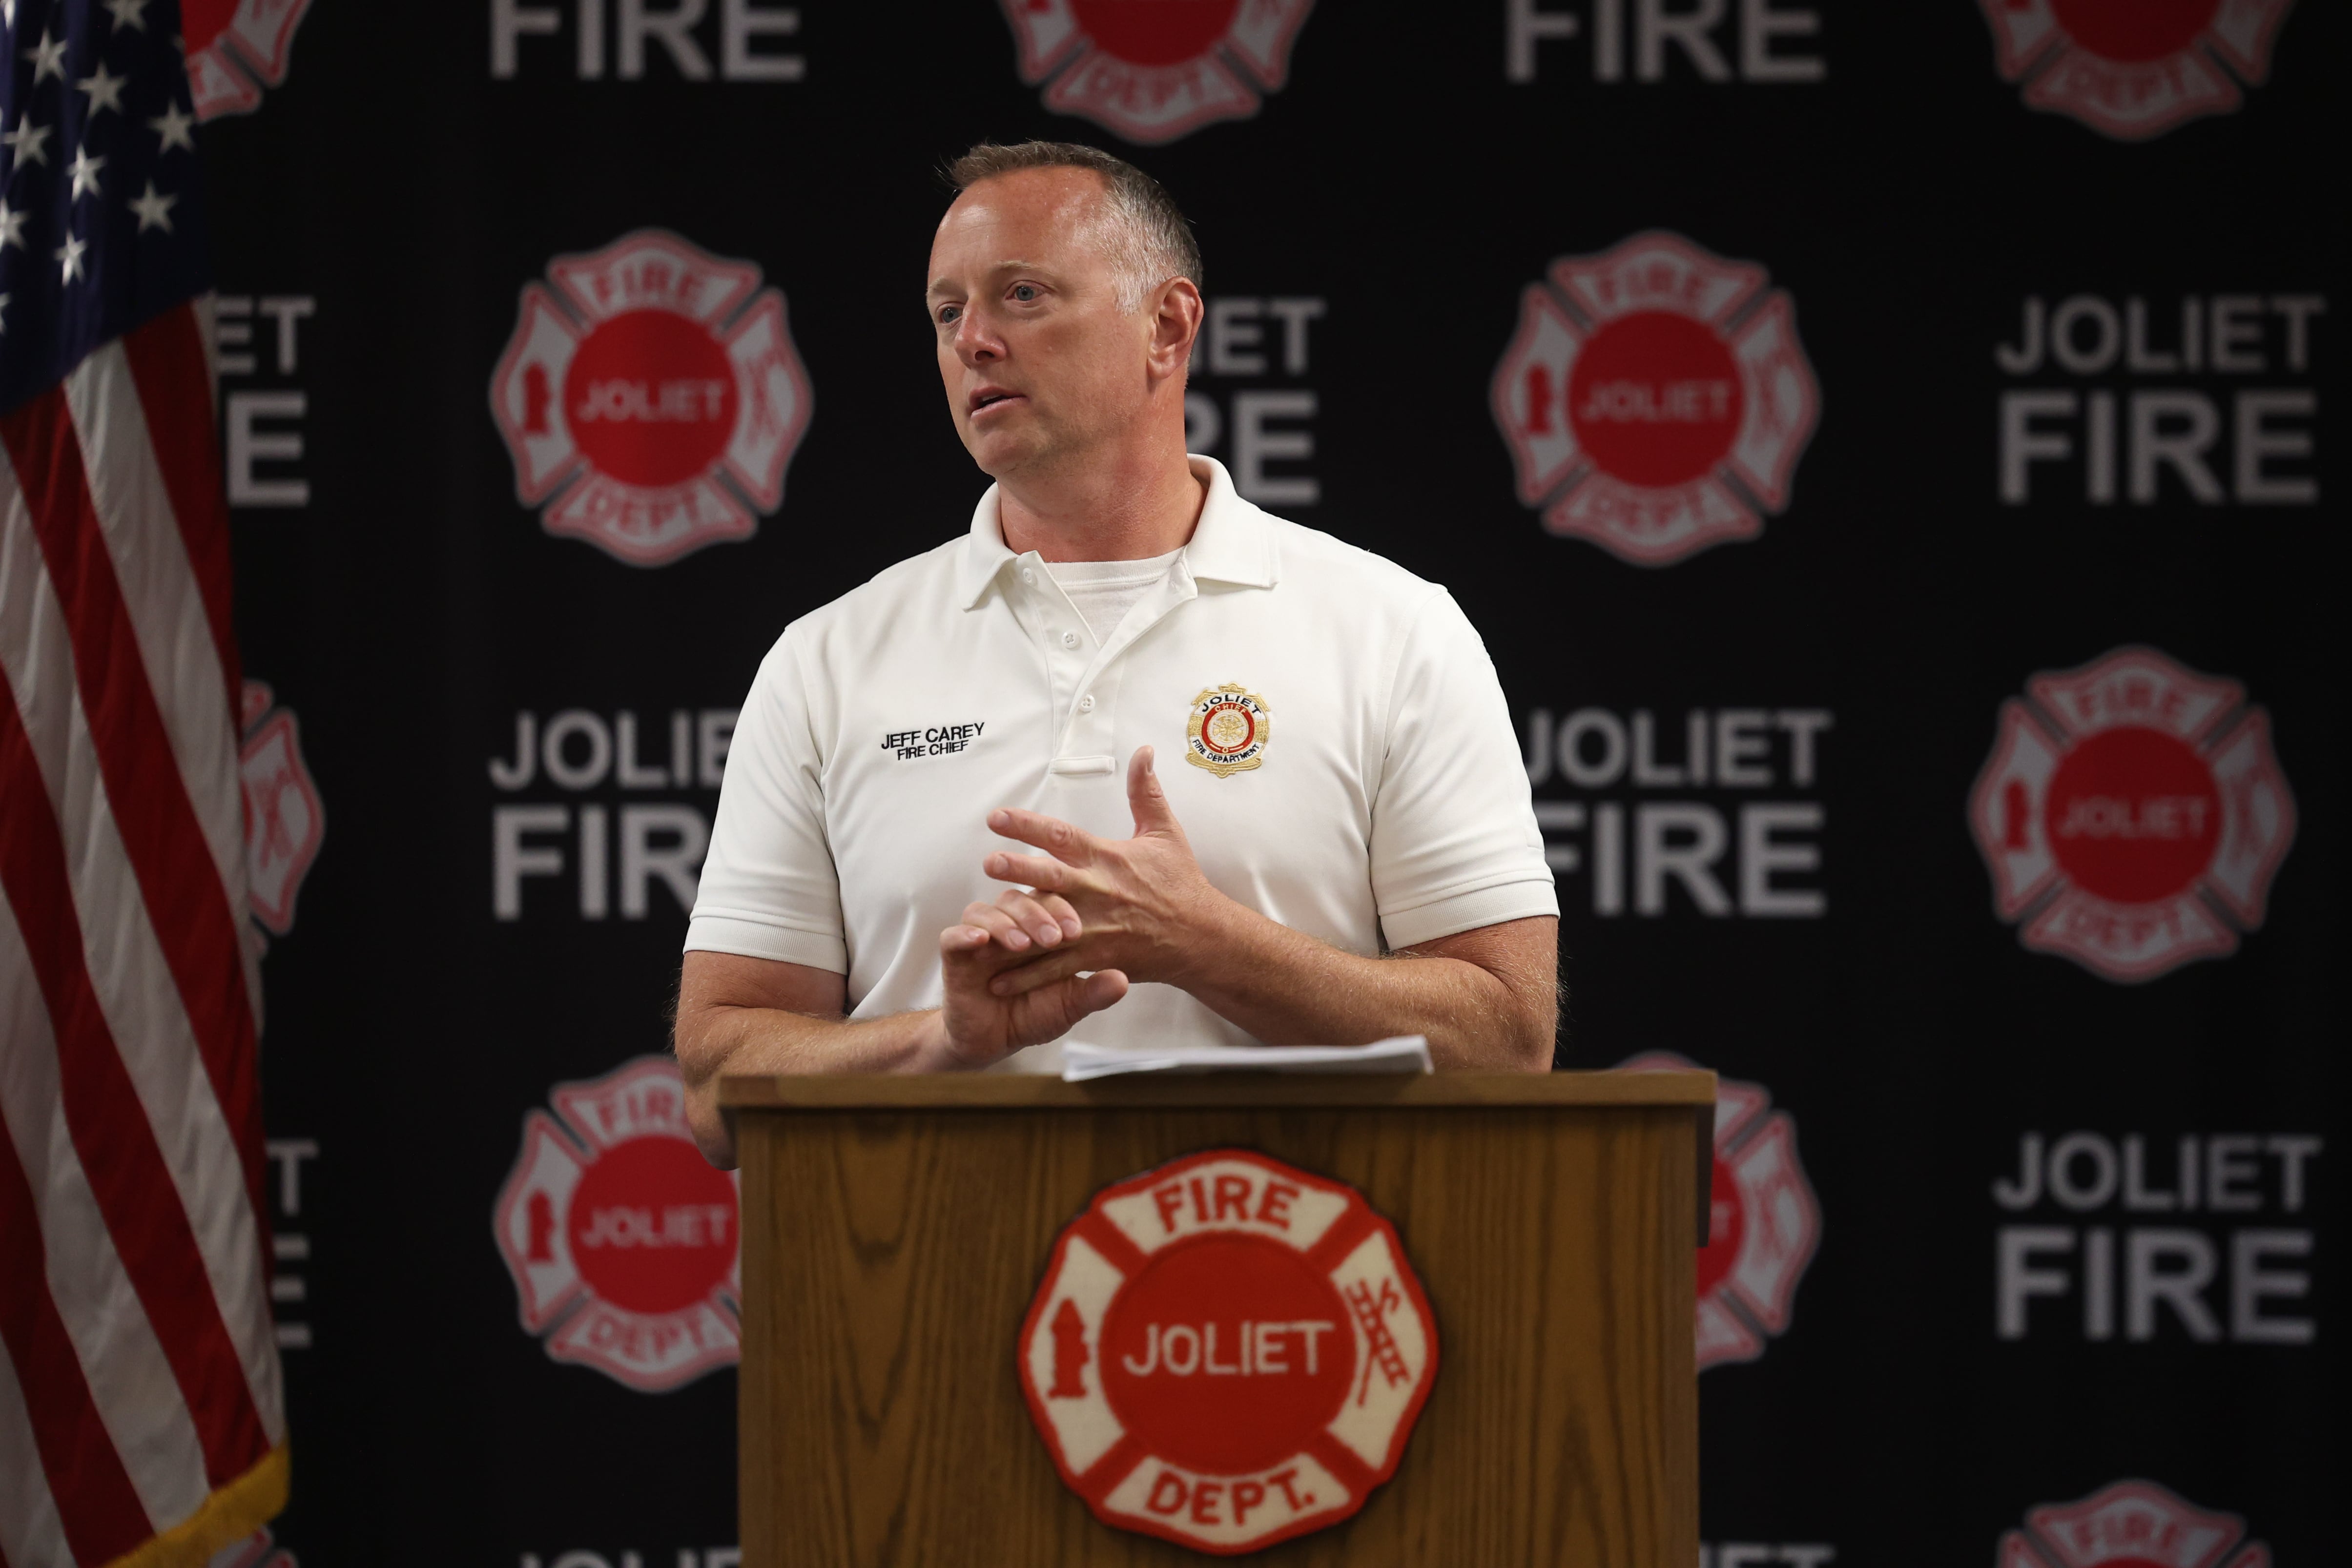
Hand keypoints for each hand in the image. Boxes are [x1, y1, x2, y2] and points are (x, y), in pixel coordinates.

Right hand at [934, 886, 1126, 1067]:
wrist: (996, 1040)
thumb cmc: (1036, 1013)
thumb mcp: (1069, 1005)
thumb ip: (1093, 992)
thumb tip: (1123, 981)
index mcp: (1038, 926)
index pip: (1050, 899)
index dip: (1063, 909)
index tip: (1076, 931)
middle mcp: (1009, 924)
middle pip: (1018, 898)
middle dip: (1036, 914)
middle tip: (1053, 938)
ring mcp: (980, 938)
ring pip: (986, 910)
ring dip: (1005, 924)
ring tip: (1022, 945)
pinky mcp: (955, 956)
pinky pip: (953, 936)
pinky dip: (965, 934)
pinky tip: (980, 941)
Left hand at [980, 746, 1231, 999]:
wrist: (1200, 937)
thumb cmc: (1180, 882)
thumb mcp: (1165, 832)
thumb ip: (1145, 791)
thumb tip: (1143, 751)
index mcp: (1108, 859)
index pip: (1063, 837)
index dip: (1030, 825)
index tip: (997, 817)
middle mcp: (1099, 891)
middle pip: (1054, 879)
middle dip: (1020, 870)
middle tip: (988, 863)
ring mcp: (1097, 927)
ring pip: (1049, 926)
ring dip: (1016, 926)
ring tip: (980, 926)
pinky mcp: (1098, 958)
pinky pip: (1057, 968)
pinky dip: (1028, 976)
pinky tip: (996, 979)